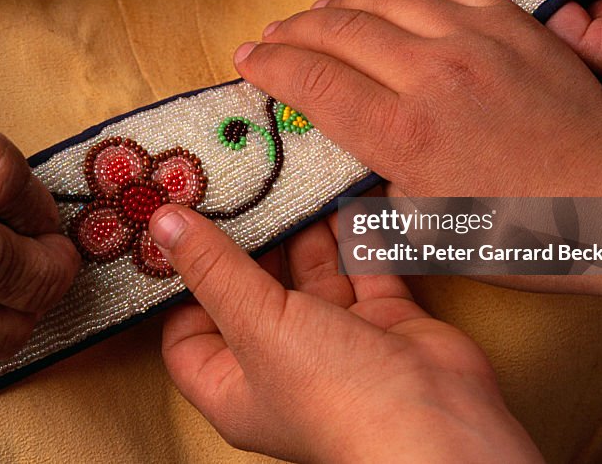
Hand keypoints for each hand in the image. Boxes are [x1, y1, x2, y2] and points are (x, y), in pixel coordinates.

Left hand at [154, 205, 542, 462]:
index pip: (188, 332)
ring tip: (283, 176)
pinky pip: (361, 266)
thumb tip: (161, 224)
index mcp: (235, 384)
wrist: (440, 424)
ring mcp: (337, 341)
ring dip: (302, 230)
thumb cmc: (335, 394)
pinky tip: (340, 190)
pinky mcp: (383, 320)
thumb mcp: (256, 325)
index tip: (178, 227)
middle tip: (233, 184)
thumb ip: (213, 270)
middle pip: (252, 292)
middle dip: (247, 241)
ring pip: (310, 273)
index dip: (181, 285)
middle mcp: (282, 364)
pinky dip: (353, 232)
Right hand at [238, 0, 601, 196]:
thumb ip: (371, 190)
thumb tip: (344, 160)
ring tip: (317, 15)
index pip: (313, 82)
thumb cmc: (518, 234)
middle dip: (292, 30)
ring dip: (339, 4)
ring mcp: (474, 40)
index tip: (245, 59)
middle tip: (271, 36)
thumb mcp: (426, 232)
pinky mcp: (512, 24)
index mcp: (403, 135)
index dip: (270, 65)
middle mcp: (430, 75)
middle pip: (338, 30)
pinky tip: (391, 2)